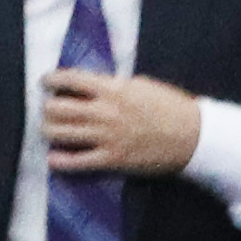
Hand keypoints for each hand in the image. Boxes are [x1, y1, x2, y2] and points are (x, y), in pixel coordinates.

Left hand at [40, 66, 206, 176]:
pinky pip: (75, 162)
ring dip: (49, 130)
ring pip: (59, 133)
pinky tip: (53, 157)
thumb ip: (114, 86)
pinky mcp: (111, 159)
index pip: (71, 79)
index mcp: (114, 89)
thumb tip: (89, 86)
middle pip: (57, 108)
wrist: (194, 136)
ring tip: (51, 129)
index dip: (52, 79)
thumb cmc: (171, 107)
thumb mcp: (142, 86)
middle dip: (48, 107)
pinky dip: (59, 160)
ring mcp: (106, 137)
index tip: (45, 82)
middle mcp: (105, 112)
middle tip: (49, 109)